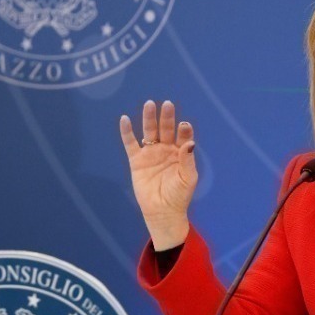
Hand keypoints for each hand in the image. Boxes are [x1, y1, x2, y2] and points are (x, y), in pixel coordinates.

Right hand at [120, 100, 197, 249]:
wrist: (163, 211)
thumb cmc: (179, 195)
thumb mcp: (188, 178)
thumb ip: (188, 160)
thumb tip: (190, 142)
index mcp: (181, 152)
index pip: (182, 136)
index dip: (183, 130)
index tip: (184, 125)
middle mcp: (166, 149)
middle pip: (166, 129)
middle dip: (167, 117)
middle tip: (168, 104)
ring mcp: (151, 153)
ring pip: (149, 132)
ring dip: (149, 118)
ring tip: (150, 104)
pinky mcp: (137, 160)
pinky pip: (130, 143)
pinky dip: (127, 132)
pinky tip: (125, 119)